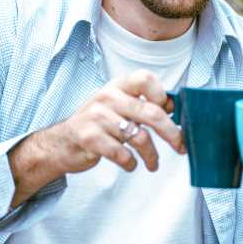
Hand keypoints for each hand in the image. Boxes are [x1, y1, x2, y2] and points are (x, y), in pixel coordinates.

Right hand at [8, 70, 184, 205]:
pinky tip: (130, 164)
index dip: (161, 95)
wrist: (61, 143)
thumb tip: (173, 107)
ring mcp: (97, 117)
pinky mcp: (90, 138)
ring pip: (140, 137)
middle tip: (180, 146)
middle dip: (172, 133)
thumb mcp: (118, 108)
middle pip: (151, 113)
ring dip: (152, 156)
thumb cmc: (97, 125)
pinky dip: (131, 163)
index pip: (145, 79)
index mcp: (117, 86)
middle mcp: (108, 98)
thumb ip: (143, 105)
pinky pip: (123, 154)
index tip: (169, 112)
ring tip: (153, 164)